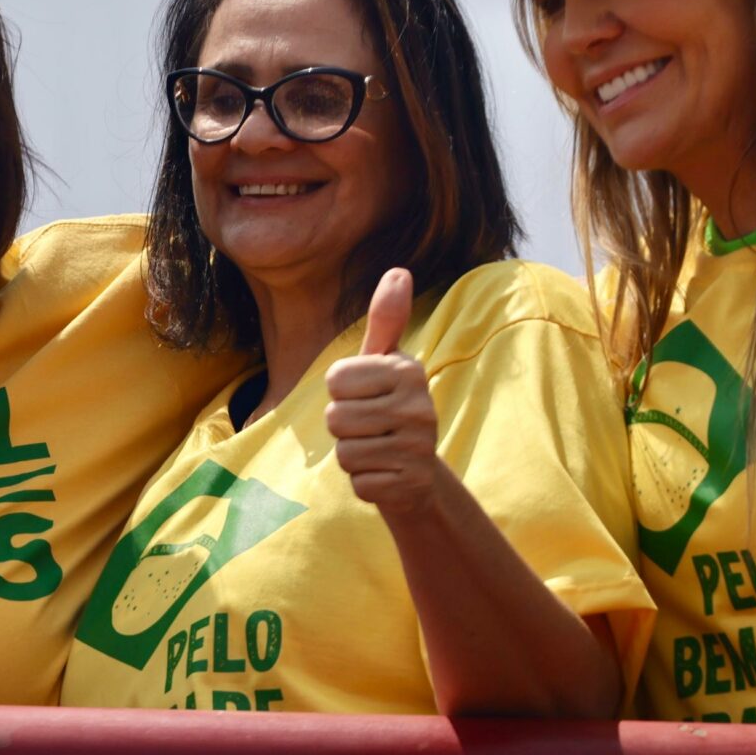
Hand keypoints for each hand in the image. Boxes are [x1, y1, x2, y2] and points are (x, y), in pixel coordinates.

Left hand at [325, 269, 441, 522]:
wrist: (418, 474)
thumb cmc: (389, 408)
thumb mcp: (384, 363)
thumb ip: (385, 319)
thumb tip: (399, 269)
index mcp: (408, 371)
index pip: (335, 379)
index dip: (340, 392)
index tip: (366, 396)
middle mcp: (420, 406)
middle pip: (335, 417)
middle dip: (343, 427)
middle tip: (370, 428)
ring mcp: (419, 448)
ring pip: (344, 452)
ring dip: (352, 455)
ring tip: (377, 449)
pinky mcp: (411, 485)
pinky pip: (358, 483)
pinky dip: (364, 482)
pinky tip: (385, 474)